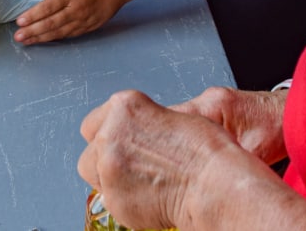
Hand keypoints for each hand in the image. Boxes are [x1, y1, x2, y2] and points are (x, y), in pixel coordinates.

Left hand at [13, 0, 131, 43]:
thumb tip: (43, 7)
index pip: (47, 7)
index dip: (32, 16)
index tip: (19, 21)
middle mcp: (77, 9)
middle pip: (51, 23)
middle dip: (32, 31)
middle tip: (18, 37)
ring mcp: (84, 20)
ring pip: (59, 32)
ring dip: (41, 38)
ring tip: (27, 41)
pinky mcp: (91, 26)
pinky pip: (70, 34)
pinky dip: (56, 38)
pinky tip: (45, 40)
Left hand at [79, 90, 292, 230]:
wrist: (215, 183)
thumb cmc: (206, 151)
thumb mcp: (172, 116)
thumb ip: (143, 123)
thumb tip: (136, 133)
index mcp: (125, 106)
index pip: (95, 120)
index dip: (109, 133)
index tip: (122, 142)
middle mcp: (110, 134)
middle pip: (91, 147)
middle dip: (105, 156)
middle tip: (132, 164)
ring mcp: (108, 166)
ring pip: (92, 173)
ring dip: (109, 176)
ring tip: (139, 181)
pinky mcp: (113, 198)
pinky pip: (109, 199)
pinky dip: (124, 199)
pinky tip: (149, 196)